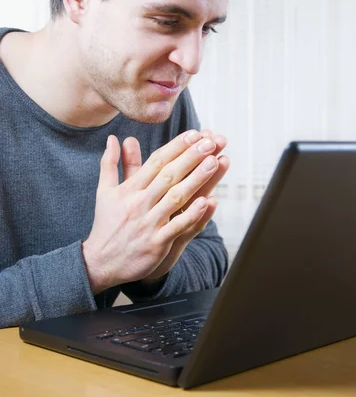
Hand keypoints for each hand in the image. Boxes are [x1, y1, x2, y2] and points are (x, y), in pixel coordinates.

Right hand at [82, 130, 226, 293]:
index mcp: (130, 189)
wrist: (100, 262)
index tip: (194, 134)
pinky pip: (176, 226)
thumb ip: (111, 163)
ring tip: (214, 161)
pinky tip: (208, 201)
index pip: (156, 162)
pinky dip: (192, 214)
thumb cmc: (106, 224)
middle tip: (211, 141)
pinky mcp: (156, 243)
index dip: (176, 147)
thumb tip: (114, 138)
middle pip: (168, 175)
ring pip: (176, 197)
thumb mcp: (105, 191)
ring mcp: (148, 223)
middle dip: (191, 157)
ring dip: (197, 179)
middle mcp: (139, 203)